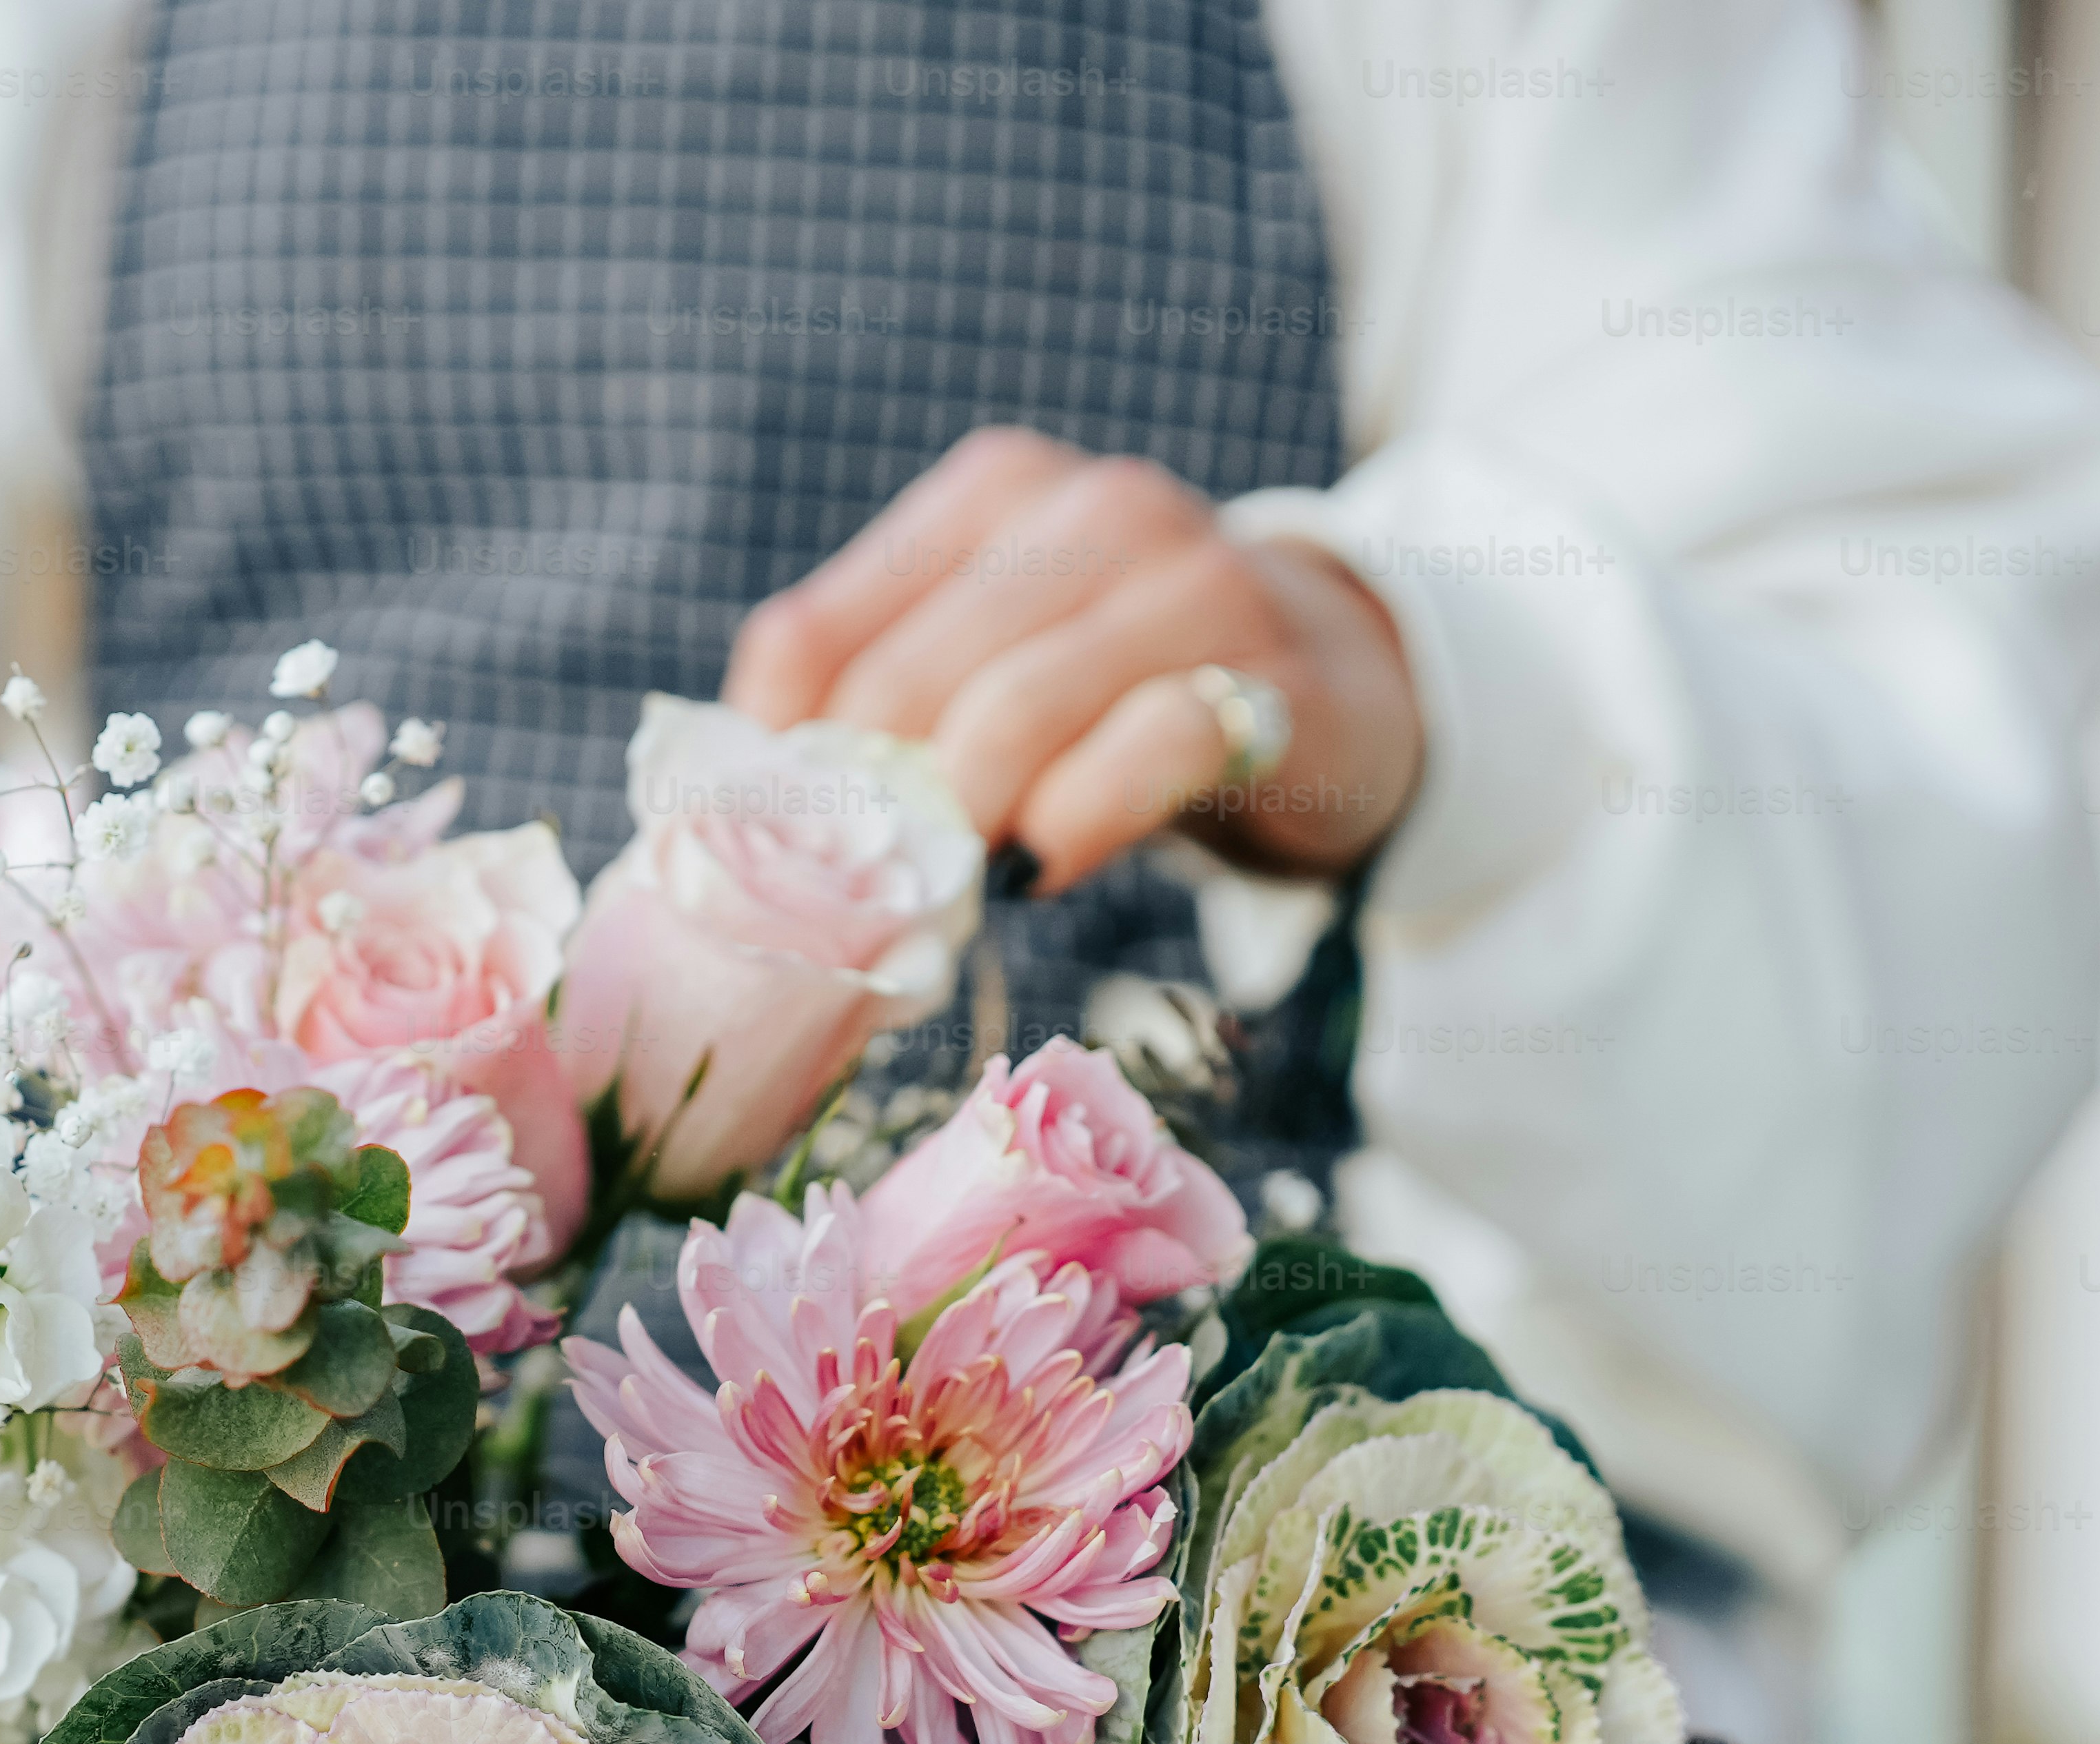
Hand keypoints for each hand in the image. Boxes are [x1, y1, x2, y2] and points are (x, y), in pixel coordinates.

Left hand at [723, 427, 1419, 897]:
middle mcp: (1091, 509)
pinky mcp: (1274, 674)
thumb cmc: (1131, 692)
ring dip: (972, 820)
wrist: (1348, 684)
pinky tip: (1050, 864)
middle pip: (904, 684)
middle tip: (884, 894)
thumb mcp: (1000, 667)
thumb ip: (887, 707)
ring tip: (967, 882)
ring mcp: (1192, 577)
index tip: (800, 852)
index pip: (812, 637)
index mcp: (993, 493)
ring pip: (1016, 710)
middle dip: (877, 812)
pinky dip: (1083, 818)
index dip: (785, 768)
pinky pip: (1154, 744)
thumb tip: (752, 813)